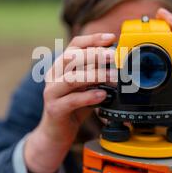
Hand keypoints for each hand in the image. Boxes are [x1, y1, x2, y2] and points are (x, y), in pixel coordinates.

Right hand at [25, 33, 115, 172]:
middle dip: (94, 54)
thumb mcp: (86, 86)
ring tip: (113, 76)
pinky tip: (102, 96)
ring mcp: (52, 92)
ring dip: (95, 75)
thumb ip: (97, 74)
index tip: (111, 38)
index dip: (93, 39)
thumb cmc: (74, 108)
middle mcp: (53, 75)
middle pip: (71, 57)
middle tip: (114, 56)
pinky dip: (88, 96)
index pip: (75, 45)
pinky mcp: (54, 109)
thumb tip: (119, 62)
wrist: (56, 134)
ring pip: (71, 78)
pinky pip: (72, 100)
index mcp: (61, 66)